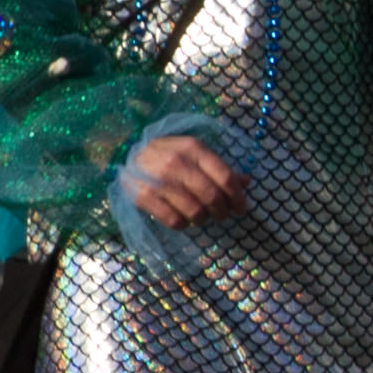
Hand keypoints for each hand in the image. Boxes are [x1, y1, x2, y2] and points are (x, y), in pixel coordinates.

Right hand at [123, 132, 246, 228]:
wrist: (125, 155)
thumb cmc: (168, 154)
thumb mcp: (194, 152)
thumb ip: (219, 166)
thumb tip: (246, 182)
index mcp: (193, 148)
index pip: (225, 177)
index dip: (238, 197)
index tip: (241, 208)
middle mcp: (177, 162)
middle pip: (212, 197)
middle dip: (223, 211)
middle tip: (222, 215)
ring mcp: (159, 180)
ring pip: (195, 212)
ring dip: (204, 219)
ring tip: (202, 216)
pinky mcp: (144, 197)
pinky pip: (174, 221)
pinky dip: (183, 224)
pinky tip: (183, 219)